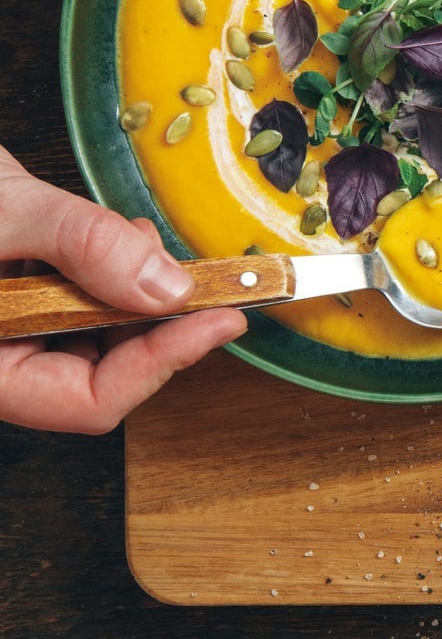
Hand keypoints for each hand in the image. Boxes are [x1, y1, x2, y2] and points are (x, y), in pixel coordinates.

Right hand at [0, 149, 244, 433]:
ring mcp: (6, 331)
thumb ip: (78, 244)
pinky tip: (109, 236)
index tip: (223, 317)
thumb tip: (166, 286)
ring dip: (135, 294)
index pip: (86, 402)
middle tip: (205, 278)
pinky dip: (107, 270)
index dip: (162, 364)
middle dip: (156, 325)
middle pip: (100, 373)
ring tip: (133, 241)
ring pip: (94, 337)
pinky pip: (76, 302)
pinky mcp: (15, 297)